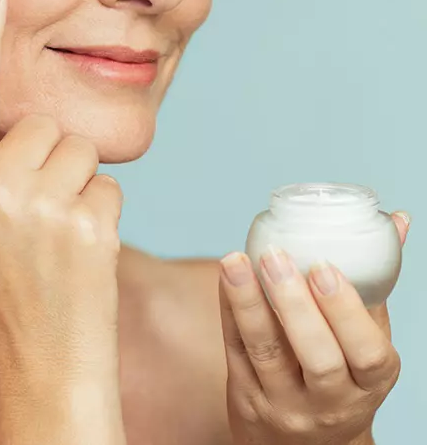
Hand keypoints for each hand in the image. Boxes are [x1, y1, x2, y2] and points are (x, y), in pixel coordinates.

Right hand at [0, 0, 124, 437]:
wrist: (41, 368)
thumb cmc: (1, 292)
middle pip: (42, 124)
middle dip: (51, 159)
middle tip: (42, 216)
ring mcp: (36, 205)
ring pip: (79, 149)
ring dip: (79, 185)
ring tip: (61, 236)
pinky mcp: (85, 221)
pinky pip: (107, 183)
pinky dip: (102, 210)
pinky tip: (84, 252)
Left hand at [219, 212, 409, 444]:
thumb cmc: (342, 374)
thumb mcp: (367, 340)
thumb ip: (374, 282)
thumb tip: (397, 219)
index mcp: (369, 383)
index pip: (367, 353)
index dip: (345, 310)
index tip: (323, 266)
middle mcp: (330, 402)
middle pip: (317, 358)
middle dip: (294, 304)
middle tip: (275, 256)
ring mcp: (284, 405)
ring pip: (266, 353)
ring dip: (248, 302)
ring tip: (235, 261)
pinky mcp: (246, 400)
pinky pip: (235, 351)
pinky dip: (230, 310)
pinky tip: (227, 277)